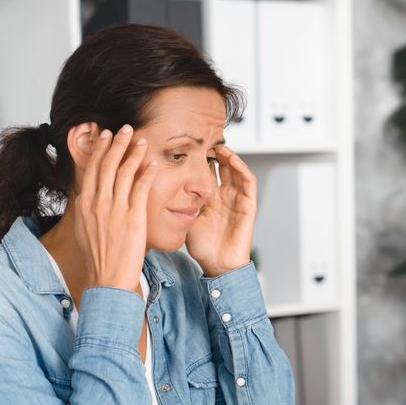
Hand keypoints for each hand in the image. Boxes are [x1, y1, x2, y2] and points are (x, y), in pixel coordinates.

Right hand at [73, 125, 158, 290]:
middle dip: (117, 143)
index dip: (100, 149)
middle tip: (125, 128)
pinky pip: (141, 188)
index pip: (92, 168)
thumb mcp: (84, 228)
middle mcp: (98, 202)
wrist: (107, 276)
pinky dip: (147, 173)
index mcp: (84, 203)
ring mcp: (115, 208)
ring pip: (125, 172)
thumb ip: (86, 210)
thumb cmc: (98, 256)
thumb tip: (86, 198)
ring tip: (141, 140)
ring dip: (134, 152)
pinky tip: (153, 163)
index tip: (105, 136)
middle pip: (107, 164)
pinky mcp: (133, 216)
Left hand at [185, 145, 255, 276]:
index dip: (200, 159)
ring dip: (230, 156)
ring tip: (218, 144)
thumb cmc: (204, 248)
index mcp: (211, 200)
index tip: (187, 146)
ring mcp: (238, 200)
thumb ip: (178, 203)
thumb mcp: (185, 219)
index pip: (207, 173)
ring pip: (237, 171)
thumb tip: (156, 189)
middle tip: (204, 139)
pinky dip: (242, 168)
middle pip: (223, 168)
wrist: (219, 265)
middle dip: (215, 153)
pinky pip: (249, 182)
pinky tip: (231, 158)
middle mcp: (225, 197)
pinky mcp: (249, 205)